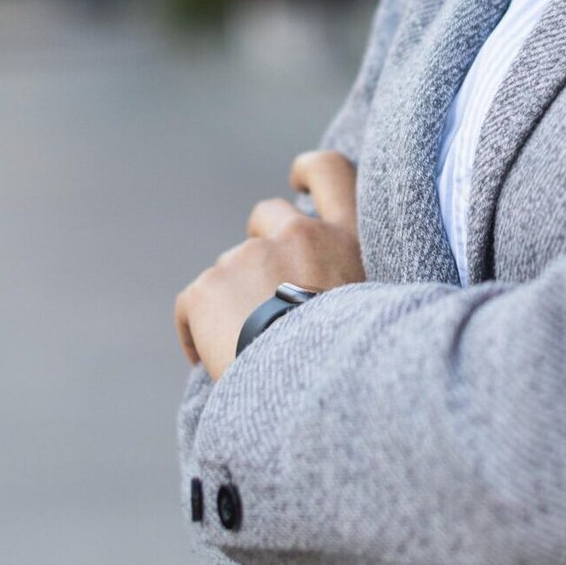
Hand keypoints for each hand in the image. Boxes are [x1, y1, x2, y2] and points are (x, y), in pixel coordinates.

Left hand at [175, 149, 365, 380]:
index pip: (331, 172)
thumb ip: (348, 285)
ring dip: (235, 296)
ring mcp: (252, 256)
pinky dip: (196, 330)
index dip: (309, 171)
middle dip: (260, 242)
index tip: (296, 178)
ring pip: (230, 266)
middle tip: (262, 291)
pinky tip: (208, 360)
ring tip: (244, 348)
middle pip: (269, 215)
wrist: (313, 393)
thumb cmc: (350, 368)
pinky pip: (193, 304)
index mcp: (348, 240)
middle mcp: (302, 235)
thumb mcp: (372, 310)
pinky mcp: (210, 285)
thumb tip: (319, 297)